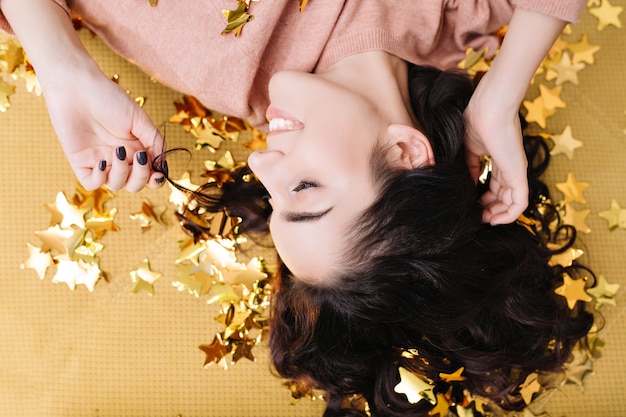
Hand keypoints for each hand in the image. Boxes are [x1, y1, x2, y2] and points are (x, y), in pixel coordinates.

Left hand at [43, 68, 165, 191]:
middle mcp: (120, 158)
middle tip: (139, 158)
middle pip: (135, 184)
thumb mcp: (139, 119)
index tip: (158, 173)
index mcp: (136, 148)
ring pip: (117, 185)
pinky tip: (102, 163)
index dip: (156, 179)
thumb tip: (163, 164)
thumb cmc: (109, 97)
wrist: (77, 86)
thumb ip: (155, 141)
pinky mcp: (81, 162)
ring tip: (118, 151)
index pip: (150, 174)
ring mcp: (101, 161)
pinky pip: (92, 183)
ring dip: (122, 173)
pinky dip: (100, 179)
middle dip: (141, 177)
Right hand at [464, 96, 527, 224]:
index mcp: (500, 158)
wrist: (489, 110)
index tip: (471, 203)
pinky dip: (509, 215)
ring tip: (485, 220)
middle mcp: (511, 166)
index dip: (485, 197)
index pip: (496, 184)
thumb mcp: (469, 148)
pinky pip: (519, 203)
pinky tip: (496, 220)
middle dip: (490, 208)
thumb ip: (470, 165)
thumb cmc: (477, 122)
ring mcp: (515, 171)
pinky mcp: (518, 175)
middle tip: (477, 215)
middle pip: (504, 195)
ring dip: (499, 215)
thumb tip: (467, 181)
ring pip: (513, 202)